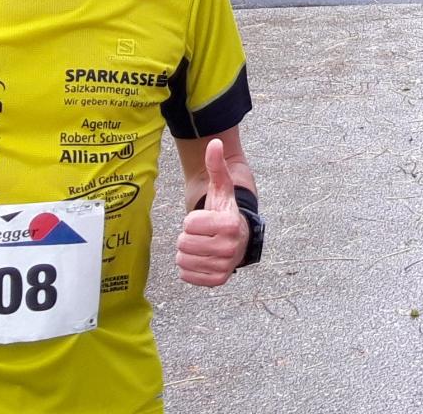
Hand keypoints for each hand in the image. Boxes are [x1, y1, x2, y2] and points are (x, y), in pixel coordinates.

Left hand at [175, 138, 247, 286]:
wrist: (240, 239)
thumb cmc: (225, 211)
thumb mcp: (222, 188)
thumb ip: (216, 166)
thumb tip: (214, 142)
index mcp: (229, 223)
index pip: (189, 223)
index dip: (192, 220)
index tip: (205, 219)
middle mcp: (229, 247)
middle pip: (184, 243)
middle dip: (188, 236)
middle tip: (201, 234)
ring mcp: (224, 266)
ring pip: (183, 260)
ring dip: (187, 252)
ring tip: (201, 245)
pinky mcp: (217, 280)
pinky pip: (186, 275)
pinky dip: (188, 268)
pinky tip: (200, 259)